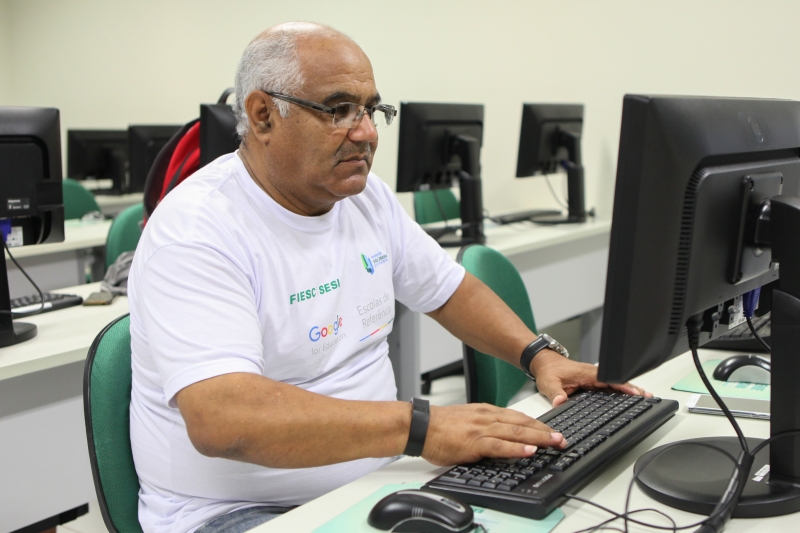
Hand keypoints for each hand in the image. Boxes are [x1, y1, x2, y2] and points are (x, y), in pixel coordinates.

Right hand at [421, 403, 564, 465]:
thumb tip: (498, 436)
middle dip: (544, 430)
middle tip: (561, 437)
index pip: (517, 416)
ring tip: (554, 442)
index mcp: (485, 412)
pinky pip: (499, 445)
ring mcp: (481, 429)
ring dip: (538, 438)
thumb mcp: (466, 421)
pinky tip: (529, 451)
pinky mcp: (474, 442)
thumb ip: (483, 426)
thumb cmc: (439, 426)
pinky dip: (516, 448)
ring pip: (516, 432)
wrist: (419, 425)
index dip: (536, 424)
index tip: (550, 430)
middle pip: (522, 422)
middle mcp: (487, 417)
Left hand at [531, 350, 652, 406]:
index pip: (608, 379)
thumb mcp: (548, 383)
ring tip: (645, 397)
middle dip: (632, 388)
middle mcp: (592, 374)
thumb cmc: (547, 370)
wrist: (543, 363)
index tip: (634, 392)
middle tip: (648, 396)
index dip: (622, 386)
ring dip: (628, 389)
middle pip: (616, 381)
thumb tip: (560, 401)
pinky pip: (608, 386)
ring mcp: (593, 377)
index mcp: (586, 373)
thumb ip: (555, 393)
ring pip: (614, 383)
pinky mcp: (591, 381)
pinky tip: (628, 397)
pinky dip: (620, 390)